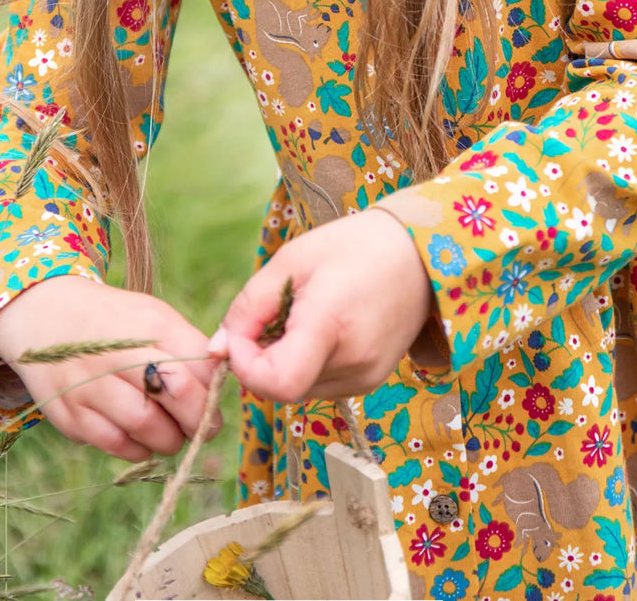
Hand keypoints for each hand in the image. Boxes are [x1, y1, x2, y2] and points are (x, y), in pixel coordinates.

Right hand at [0, 275, 218, 461]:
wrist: (44, 317)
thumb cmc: (115, 323)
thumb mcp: (154, 318)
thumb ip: (190, 348)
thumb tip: (224, 382)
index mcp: (148, 324)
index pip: (199, 366)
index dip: (214, 392)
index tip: (216, 401)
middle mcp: (117, 352)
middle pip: (177, 396)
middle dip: (200, 420)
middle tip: (205, 426)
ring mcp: (89, 385)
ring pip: (148, 428)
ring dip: (170, 439)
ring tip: (172, 431)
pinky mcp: (69, 415)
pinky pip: (116, 446)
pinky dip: (138, 448)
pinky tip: (141, 435)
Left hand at [215, 209, 431, 400]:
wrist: (418, 253)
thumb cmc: (352, 247)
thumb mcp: (290, 260)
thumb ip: (249, 308)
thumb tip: (217, 350)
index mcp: (330, 325)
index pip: (276, 383)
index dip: (245, 365)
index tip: (240, 334)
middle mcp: (353, 363)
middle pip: (281, 387)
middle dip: (260, 359)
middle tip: (270, 315)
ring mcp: (366, 377)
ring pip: (298, 390)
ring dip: (283, 362)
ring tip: (301, 316)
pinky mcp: (372, 382)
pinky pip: (321, 385)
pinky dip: (307, 364)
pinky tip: (322, 329)